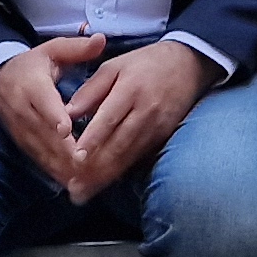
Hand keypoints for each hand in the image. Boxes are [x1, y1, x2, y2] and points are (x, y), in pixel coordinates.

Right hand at [0, 37, 99, 193]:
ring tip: (83, 180)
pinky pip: (38, 159)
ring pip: (41, 150)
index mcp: (32, 85)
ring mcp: (20, 130)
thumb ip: (77, 48)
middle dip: (64, 150)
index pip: (43, 102)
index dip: (54, 116)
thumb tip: (101, 39)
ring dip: (61, 166)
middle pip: (44, 133)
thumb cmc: (32, 65)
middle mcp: (23, 110)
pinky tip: (71, 184)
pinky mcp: (20, 143)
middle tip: (86, 164)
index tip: (66, 130)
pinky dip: (53, 172)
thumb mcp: (52, 50)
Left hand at [66, 40, 212, 202]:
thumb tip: (68, 114)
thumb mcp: (114, 66)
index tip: (76, 157)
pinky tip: (104, 183)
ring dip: (106, 176)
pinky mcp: (163, 136)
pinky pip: (138, 157)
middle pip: (120, 144)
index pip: (110, 117)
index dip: (94, 138)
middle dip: (96, 168)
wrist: (188, 65)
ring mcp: (157, 127)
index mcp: (131, 89)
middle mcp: (146, 111)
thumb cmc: (144, 64)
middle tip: (74, 187)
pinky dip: (120, 172)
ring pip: (129, 156)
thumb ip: (90, 90)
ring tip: (84, 192)